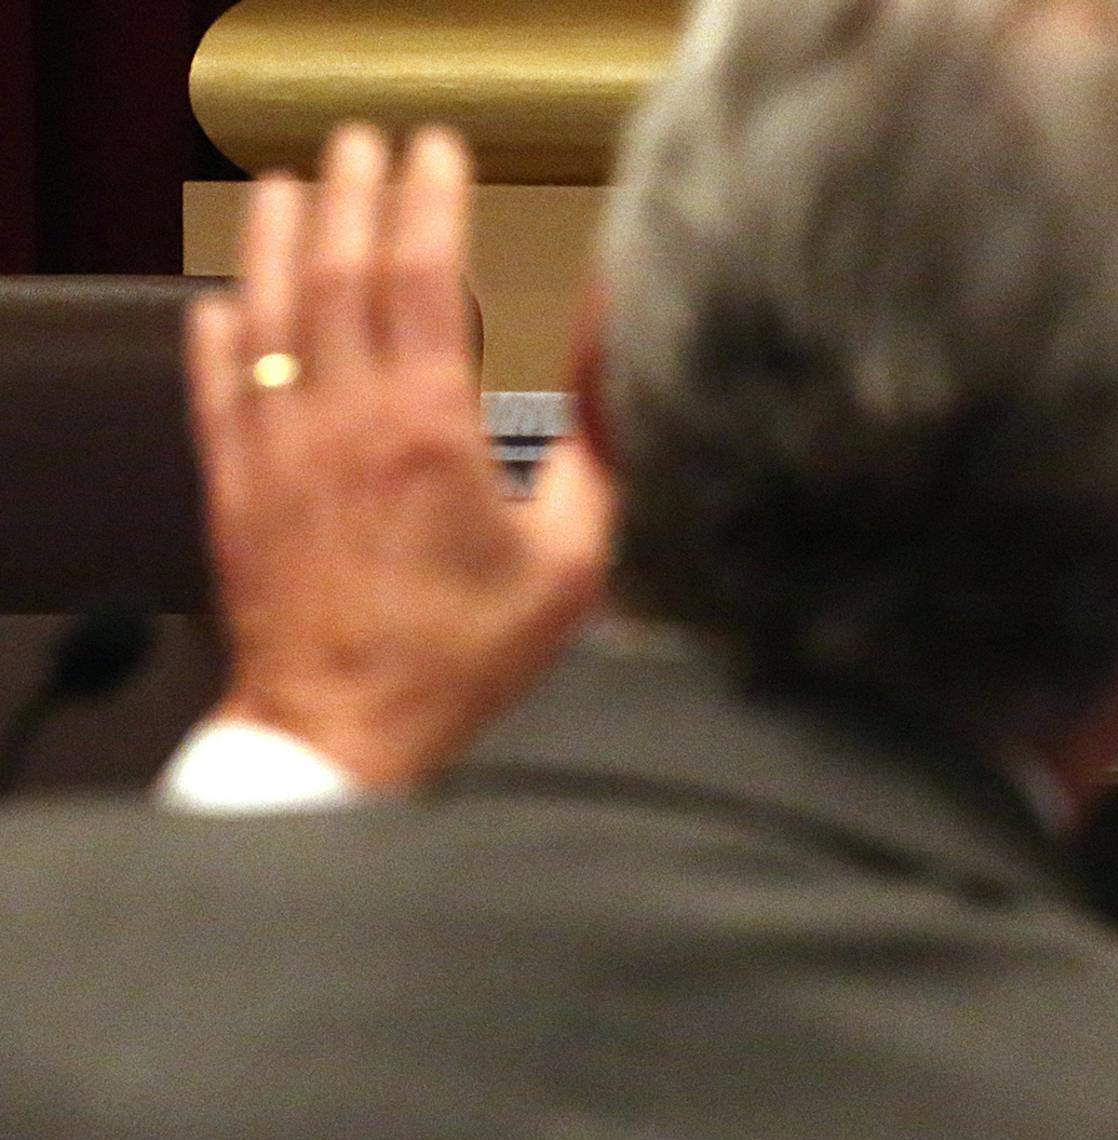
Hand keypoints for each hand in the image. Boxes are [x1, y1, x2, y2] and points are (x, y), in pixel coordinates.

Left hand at [184, 123, 612, 790]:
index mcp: (430, 432)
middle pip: (337, 273)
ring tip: (288, 187)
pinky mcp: (233, 488)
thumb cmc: (464, 657)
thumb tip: (616, 368)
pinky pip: (214, 388)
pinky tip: (223, 301)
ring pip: (266, 313)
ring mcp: (276, 450)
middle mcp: (343, 422)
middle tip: (367, 143)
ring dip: (275, 239)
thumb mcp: (569, 563)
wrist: (345, 732)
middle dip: (352, 193)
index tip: (438, 151)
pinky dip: (216, 334)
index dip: (428, 200)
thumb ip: (596, 455)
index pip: (422, 278)